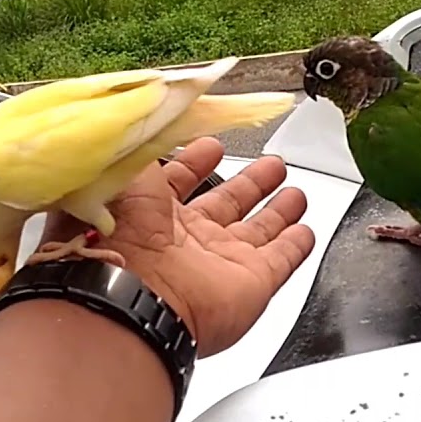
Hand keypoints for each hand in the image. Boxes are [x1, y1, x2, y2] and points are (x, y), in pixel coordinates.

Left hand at [39, 137, 315, 355]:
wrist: (132, 294)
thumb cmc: (115, 235)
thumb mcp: (118, 175)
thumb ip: (139, 149)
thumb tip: (146, 126)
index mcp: (152, 213)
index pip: (181, 181)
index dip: (197, 162)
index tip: (213, 145)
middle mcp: (187, 239)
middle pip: (228, 204)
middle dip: (250, 183)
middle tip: (271, 164)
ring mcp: (220, 262)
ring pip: (258, 231)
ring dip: (276, 211)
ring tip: (293, 192)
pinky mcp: (251, 283)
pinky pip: (281, 261)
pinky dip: (295, 247)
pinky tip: (305, 232)